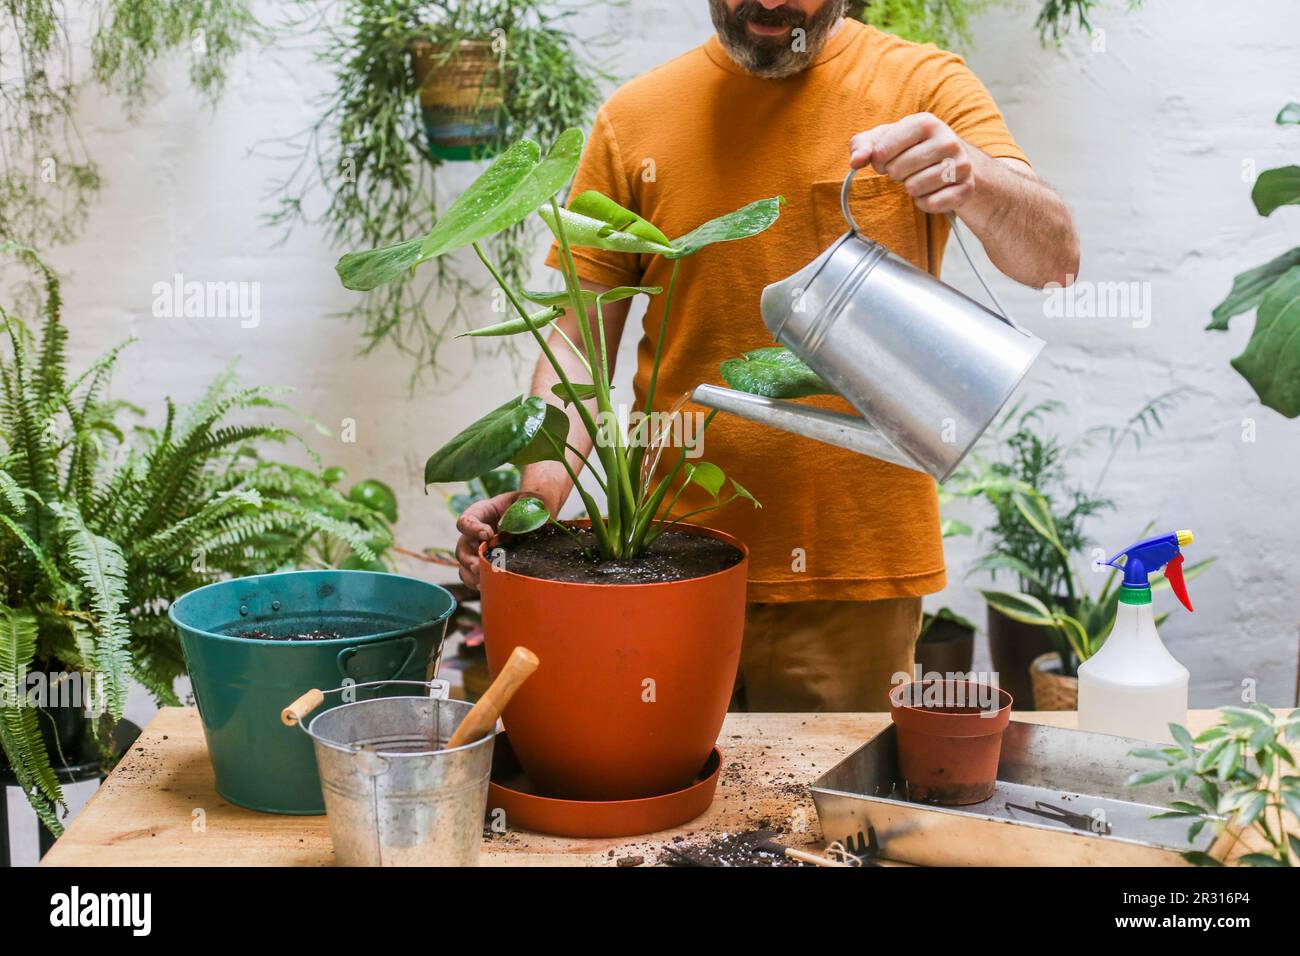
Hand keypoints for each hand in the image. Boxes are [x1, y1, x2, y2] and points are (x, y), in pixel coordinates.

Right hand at [453, 491, 521, 588]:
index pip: (466, 520)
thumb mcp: (528, 499)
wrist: (535, 518)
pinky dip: (475, 583)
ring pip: (464, 565)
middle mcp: (474, 532)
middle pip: (462, 546)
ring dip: (471, 575)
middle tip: (479, 566)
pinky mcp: (483, 563)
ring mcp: (477, 549)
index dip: (472, 528)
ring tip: (482, 582)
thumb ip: (520, 507)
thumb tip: (503, 527)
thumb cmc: (529, 505)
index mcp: (481, 513)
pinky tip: (486, 588)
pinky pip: (471, 577)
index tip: (487, 534)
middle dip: (469, 558)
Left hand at [849, 113, 978, 214]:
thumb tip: (855, 161)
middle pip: (897, 171)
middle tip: (904, 169)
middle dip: (895, 174)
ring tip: (918, 177)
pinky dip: (924, 203)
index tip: (884, 159)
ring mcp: (961, 165)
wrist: (952, 159)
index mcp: (926, 122)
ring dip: (910, 188)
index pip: (882, 150)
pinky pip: (931, 204)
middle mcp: (948, 141)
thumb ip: (863, 145)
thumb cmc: (910, 147)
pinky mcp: (966, 188)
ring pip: (914, 189)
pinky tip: (930, 190)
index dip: (877, 160)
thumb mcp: (885, 139)